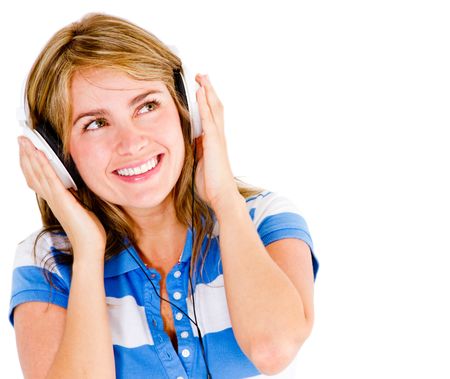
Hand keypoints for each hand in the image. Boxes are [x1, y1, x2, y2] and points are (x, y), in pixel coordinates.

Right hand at [18, 137, 105, 258]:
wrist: (89, 248)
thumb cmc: (89, 230)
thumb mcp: (82, 206)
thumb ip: (77, 195)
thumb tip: (79, 184)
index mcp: (56, 199)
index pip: (38, 178)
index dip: (31, 163)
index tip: (28, 149)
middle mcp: (51, 198)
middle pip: (32, 173)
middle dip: (25, 155)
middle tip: (21, 139)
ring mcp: (56, 199)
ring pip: (38, 173)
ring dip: (30, 156)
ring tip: (24, 141)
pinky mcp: (63, 200)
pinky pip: (50, 180)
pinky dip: (43, 166)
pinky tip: (39, 154)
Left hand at [194, 75, 240, 211]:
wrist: (221, 195)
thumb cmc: (211, 184)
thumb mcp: (200, 163)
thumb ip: (197, 150)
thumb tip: (191, 141)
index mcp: (214, 141)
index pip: (211, 115)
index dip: (207, 101)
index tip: (201, 89)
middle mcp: (218, 136)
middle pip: (215, 107)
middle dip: (209, 90)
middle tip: (202, 76)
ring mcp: (217, 137)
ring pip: (214, 108)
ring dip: (208, 91)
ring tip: (202, 77)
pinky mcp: (213, 141)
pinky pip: (209, 118)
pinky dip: (205, 104)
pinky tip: (201, 92)